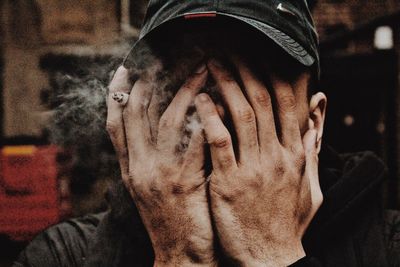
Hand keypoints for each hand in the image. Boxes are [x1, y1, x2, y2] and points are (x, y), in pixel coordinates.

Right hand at [107, 65, 215, 265]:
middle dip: (151, 80)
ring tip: (202, 70)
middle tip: (169, 58)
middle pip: (137, 113)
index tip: (126, 68)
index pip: (115, 122)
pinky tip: (220, 101)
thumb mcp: (149, 190)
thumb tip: (159, 123)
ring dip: (185, 91)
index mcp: (129, 169)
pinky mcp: (185, 182)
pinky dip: (208, 117)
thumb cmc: (172, 221)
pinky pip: (197, 140)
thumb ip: (148, 158)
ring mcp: (161, 174)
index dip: (117, 92)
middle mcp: (139, 168)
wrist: (182, 257)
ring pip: (167, 120)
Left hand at [194, 59, 322, 265]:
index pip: (288, 104)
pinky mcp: (230, 184)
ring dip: (226, 86)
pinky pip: (220, 142)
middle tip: (228, 52)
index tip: (257, 57)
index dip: (273, 75)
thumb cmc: (287, 223)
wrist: (271, 258)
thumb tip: (315, 123)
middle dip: (246, 71)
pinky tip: (200, 100)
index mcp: (294, 156)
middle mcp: (277, 157)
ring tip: (211, 66)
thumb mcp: (310, 188)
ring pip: (243, 115)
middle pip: (264, 101)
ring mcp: (254, 169)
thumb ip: (311, 153)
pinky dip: (211, 117)